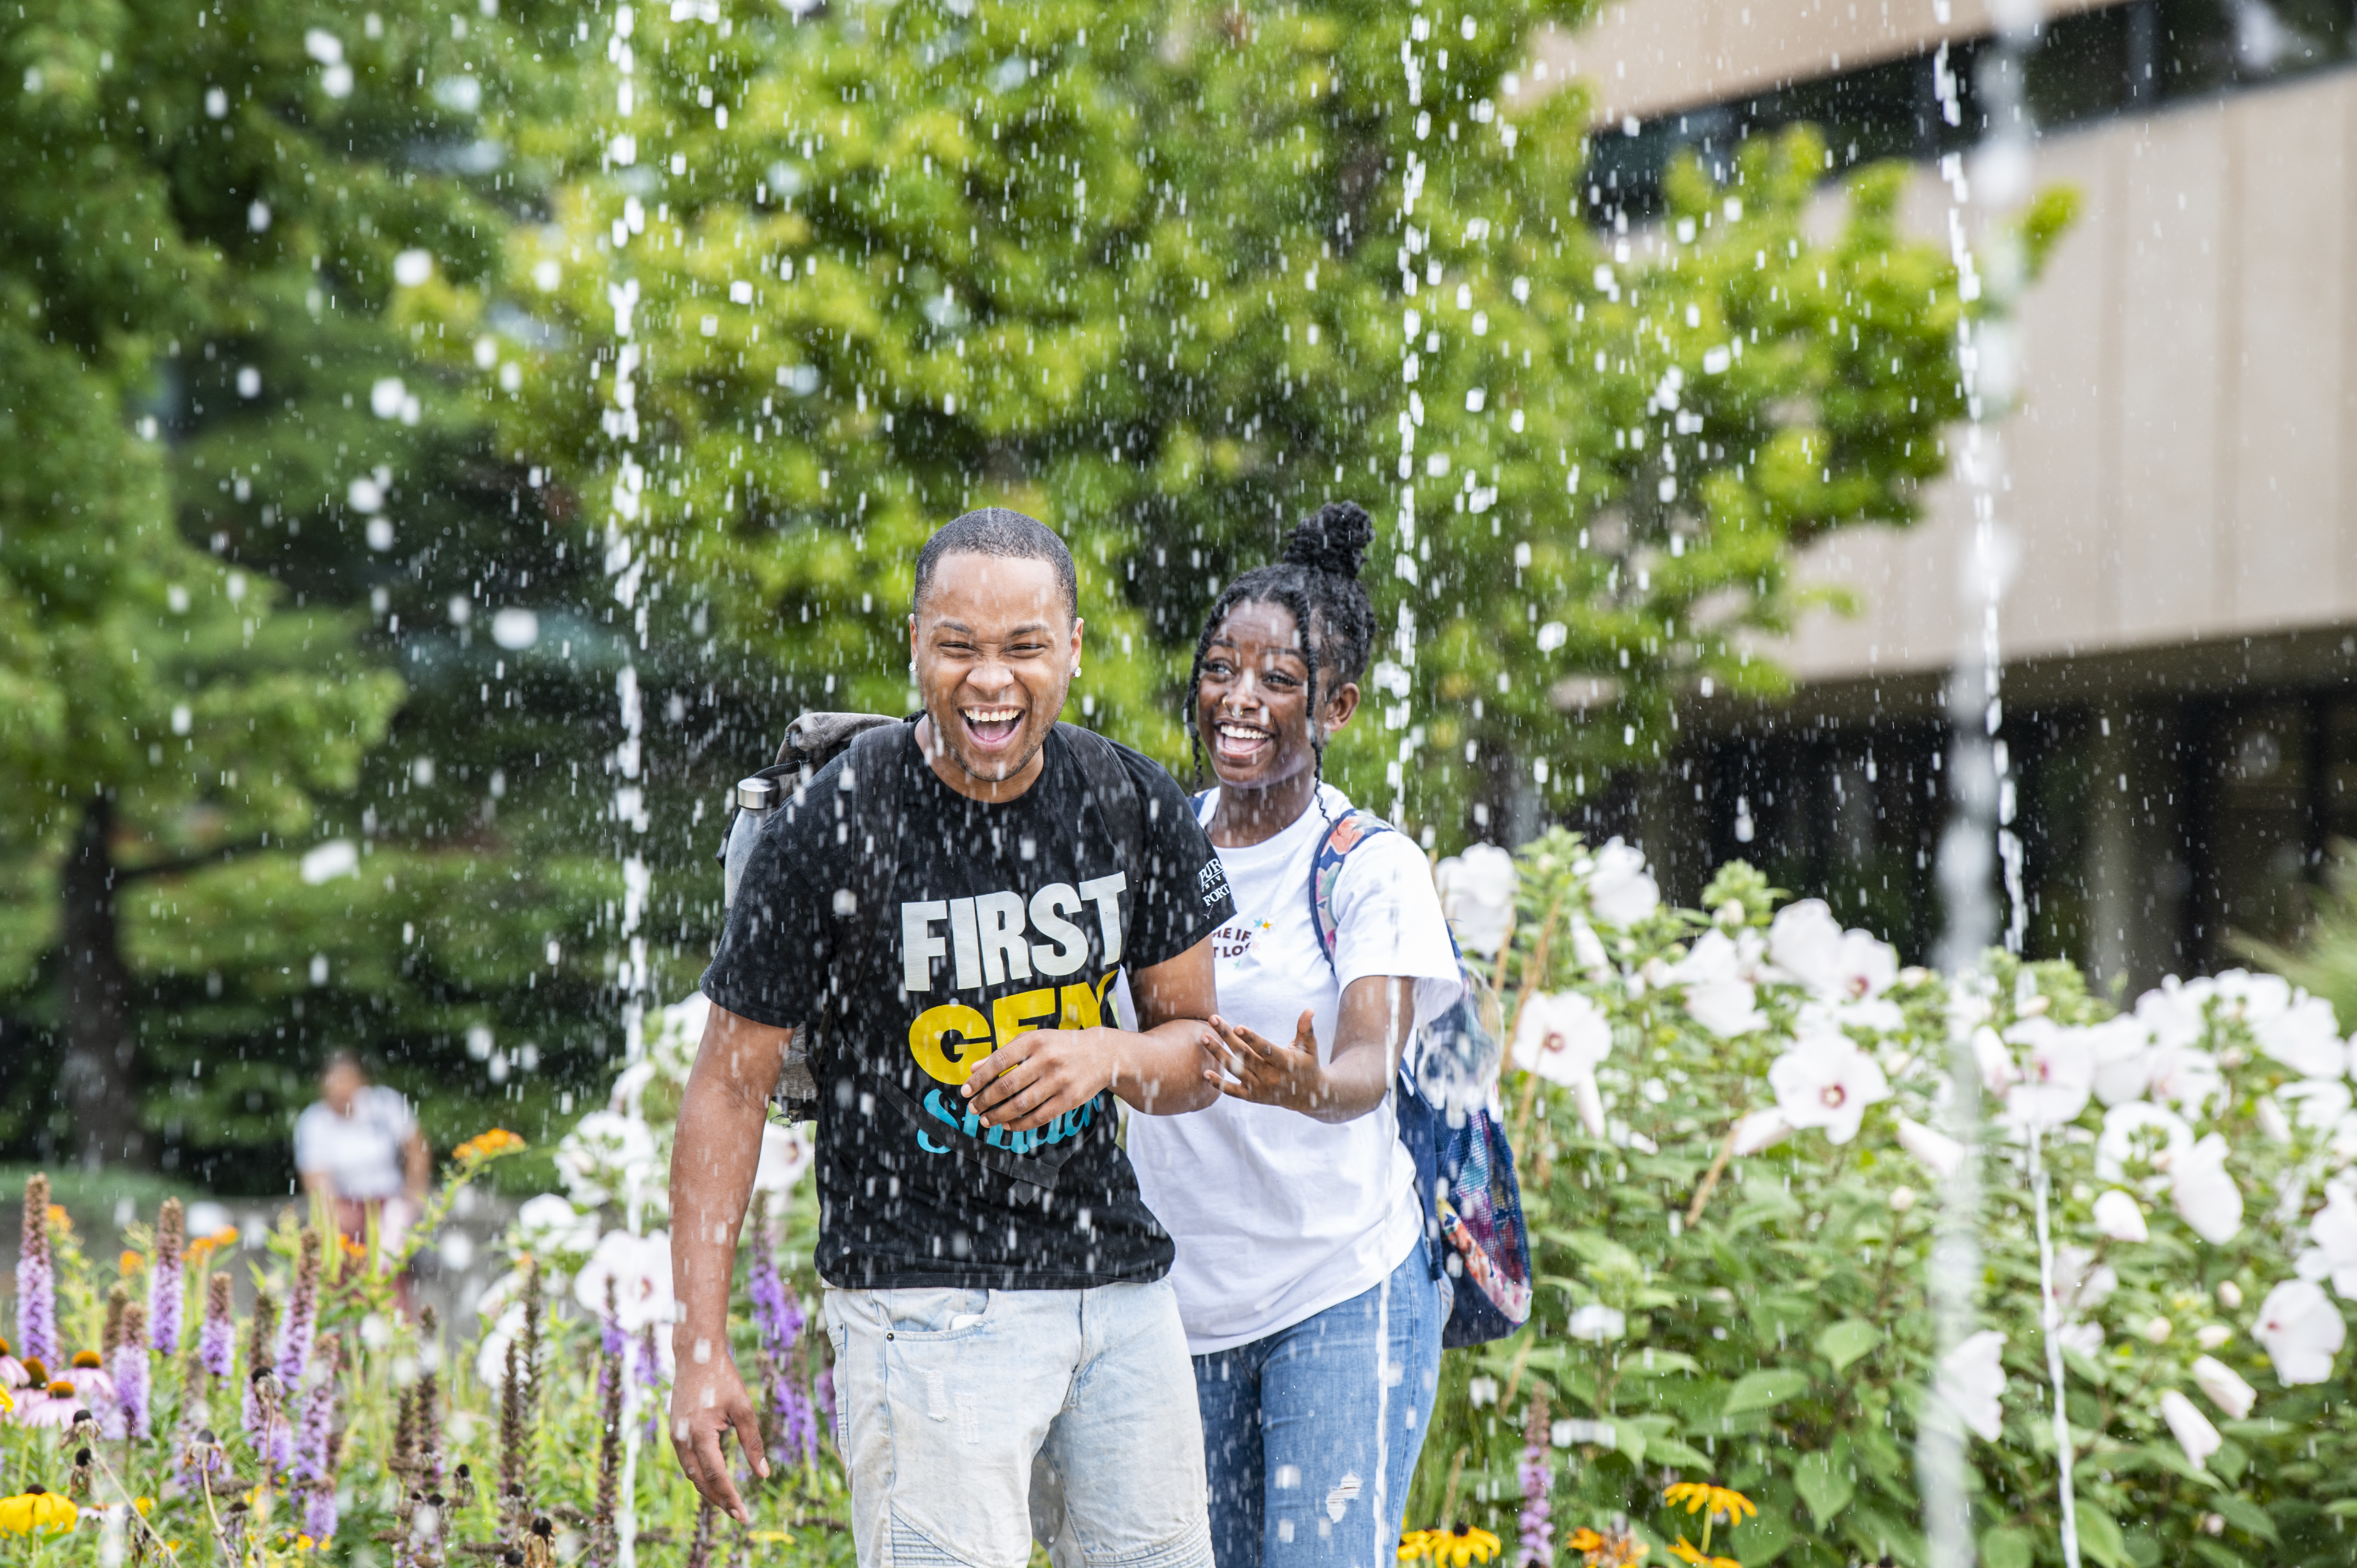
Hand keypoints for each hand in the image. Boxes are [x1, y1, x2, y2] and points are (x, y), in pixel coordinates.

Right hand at [668, 1337, 767, 1522]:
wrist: (696, 1355)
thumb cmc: (723, 1378)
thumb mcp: (744, 1408)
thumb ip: (753, 1443)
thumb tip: (764, 1475)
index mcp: (700, 1433)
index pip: (716, 1475)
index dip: (730, 1497)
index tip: (743, 1515)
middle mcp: (682, 1439)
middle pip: (701, 1480)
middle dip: (719, 1500)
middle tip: (738, 1515)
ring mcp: (675, 1436)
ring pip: (691, 1474)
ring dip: (709, 1490)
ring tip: (728, 1503)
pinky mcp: (675, 1431)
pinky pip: (687, 1461)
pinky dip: (700, 1474)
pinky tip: (714, 1480)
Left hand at [960, 1028, 1112, 1131]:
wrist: (1102, 1054)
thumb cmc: (1061, 1046)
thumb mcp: (1033, 1041)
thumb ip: (1004, 1054)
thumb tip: (974, 1068)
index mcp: (1034, 1041)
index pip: (998, 1061)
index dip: (979, 1079)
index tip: (965, 1091)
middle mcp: (1046, 1059)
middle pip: (1007, 1085)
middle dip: (985, 1100)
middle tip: (973, 1108)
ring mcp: (1059, 1080)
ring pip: (1021, 1104)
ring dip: (999, 1115)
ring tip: (986, 1120)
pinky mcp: (1069, 1099)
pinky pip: (1039, 1116)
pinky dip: (1020, 1124)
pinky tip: (1008, 1125)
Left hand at [1209, 1011, 1331, 1114]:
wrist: (1307, 1097)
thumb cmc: (1307, 1065)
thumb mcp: (1310, 1047)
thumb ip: (1305, 1029)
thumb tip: (1309, 1009)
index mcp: (1285, 1063)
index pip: (1266, 1050)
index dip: (1252, 1038)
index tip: (1237, 1026)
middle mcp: (1271, 1077)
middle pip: (1245, 1055)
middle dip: (1227, 1037)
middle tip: (1212, 1019)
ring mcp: (1260, 1088)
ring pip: (1235, 1070)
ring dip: (1218, 1054)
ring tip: (1203, 1037)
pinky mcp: (1252, 1097)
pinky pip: (1233, 1092)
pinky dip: (1219, 1085)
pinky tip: (1205, 1074)